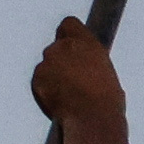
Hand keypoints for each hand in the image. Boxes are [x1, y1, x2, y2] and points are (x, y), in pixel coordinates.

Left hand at [28, 17, 124, 140]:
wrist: (90, 118)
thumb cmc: (106, 101)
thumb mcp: (107, 73)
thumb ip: (91, 63)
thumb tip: (88, 68)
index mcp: (84, 42)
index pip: (68, 24)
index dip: (71, 36)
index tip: (74, 46)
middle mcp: (62, 47)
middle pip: (56, 48)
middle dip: (62, 60)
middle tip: (74, 80)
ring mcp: (46, 63)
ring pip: (47, 66)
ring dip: (53, 76)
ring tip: (70, 96)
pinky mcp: (36, 79)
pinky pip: (39, 82)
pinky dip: (46, 90)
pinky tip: (60, 103)